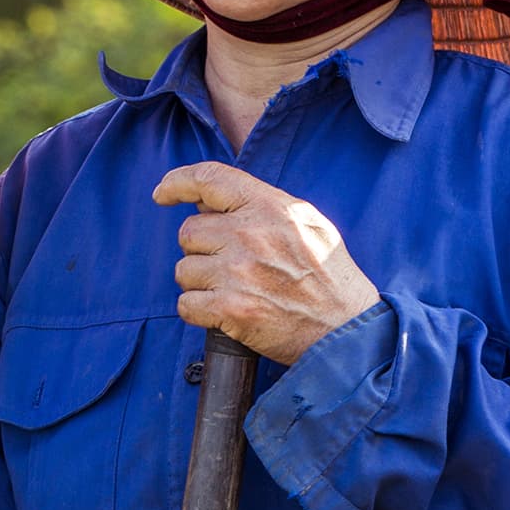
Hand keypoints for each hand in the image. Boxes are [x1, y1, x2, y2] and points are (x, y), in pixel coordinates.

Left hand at [155, 162, 378, 364]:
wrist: (346, 331)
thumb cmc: (329, 278)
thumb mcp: (308, 224)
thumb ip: (262, 206)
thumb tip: (208, 201)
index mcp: (270, 207)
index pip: (209, 178)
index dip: (178, 182)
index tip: (162, 193)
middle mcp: (250, 235)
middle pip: (189, 232)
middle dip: (202, 250)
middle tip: (231, 266)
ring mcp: (238, 272)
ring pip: (184, 270)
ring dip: (201, 283)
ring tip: (235, 291)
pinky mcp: (231, 309)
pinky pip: (186, 304)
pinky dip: (200, 312)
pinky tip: (226, 313)